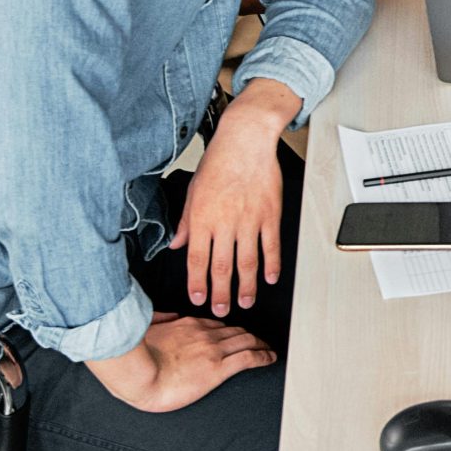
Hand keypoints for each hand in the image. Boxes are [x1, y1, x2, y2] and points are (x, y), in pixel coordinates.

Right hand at [88, 313, 276, 412]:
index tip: (235, 334)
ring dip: (260, 344)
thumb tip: (167, 316)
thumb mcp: (145, 329)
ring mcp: (213, 350)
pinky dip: (263, 356)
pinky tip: (270, 358)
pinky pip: (249, 358)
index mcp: (186, 325)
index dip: (230, 329)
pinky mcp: (218, 368)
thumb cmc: (135, 360)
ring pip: (246, 341)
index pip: (216, 324)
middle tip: (259, 341)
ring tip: (268, 348)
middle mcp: (204, 334)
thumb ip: (158, 320)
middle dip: (250, 335)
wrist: (137, 377)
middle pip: (235, 331)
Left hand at [172, 84, 297, 313]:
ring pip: (247, 262)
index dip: (197, 283)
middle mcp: (225, 223)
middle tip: (221, 309)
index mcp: (203, 218)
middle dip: (221, 293)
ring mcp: (250, 221)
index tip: (197, 298)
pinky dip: (272, 265)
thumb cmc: (219, 161)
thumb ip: (186, 221)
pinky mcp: (270, 215)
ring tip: (245, 301)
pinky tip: (270, 278)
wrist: (246, 140)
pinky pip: (271, 246)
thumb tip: (178, 244)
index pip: (197, 259)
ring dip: (246, 286)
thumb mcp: (193, 190)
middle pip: (222, 267)